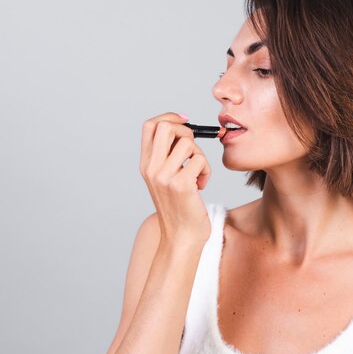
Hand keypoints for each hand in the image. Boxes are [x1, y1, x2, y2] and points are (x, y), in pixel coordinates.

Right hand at [139, 112, 211, 244]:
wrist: (182, 237)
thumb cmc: (180, 206)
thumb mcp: (166, 178)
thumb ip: (169, 155)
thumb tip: (184, 127)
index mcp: (146, 164)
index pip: (150, 126)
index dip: (169, 117)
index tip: (186, 121)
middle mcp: (151, 168)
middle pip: (166, 126)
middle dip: (186, 130)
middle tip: (193, 148)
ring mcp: (164, 176)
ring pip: (187, 142)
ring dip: (200, 155)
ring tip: (198, 172)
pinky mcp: (181, 184)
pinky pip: (200, 160)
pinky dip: (206, 170)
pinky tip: (201, 185)